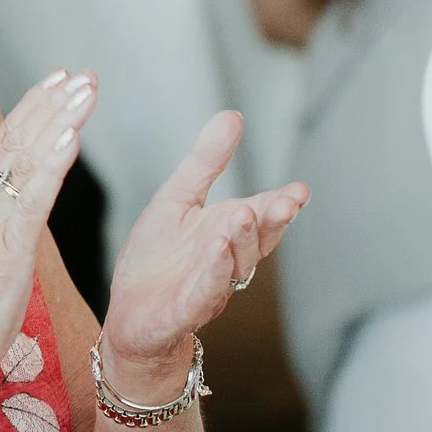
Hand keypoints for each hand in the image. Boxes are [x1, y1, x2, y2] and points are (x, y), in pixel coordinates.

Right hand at [0, 70, 99, 390]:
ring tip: (86, 91)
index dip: (32, 105)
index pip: (3, 138)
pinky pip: (32, 197)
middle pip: (18, 139)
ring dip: (58, 119)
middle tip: (84, 73)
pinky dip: (51, 163)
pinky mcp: (6, 246)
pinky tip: (72, 137)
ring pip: (26, 159)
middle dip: (53, 102)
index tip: (59, 76)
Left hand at [100, 112, 305, 379]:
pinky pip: (204, 292)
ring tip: (242, 215)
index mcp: (228, 231)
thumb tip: (233, 115)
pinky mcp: (185, 310)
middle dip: (272, 221)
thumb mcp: (178, 198)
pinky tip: (217, 250)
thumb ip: (206, 161)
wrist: (131, 315)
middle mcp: (227, 259)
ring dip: (241, 241)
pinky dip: (214, 273)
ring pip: (234, 264)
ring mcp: (209, 286)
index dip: (282, 204)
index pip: (262, 214)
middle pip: (256, 239)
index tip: (300, 190)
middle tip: (285, 202)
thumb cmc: (157, 259)